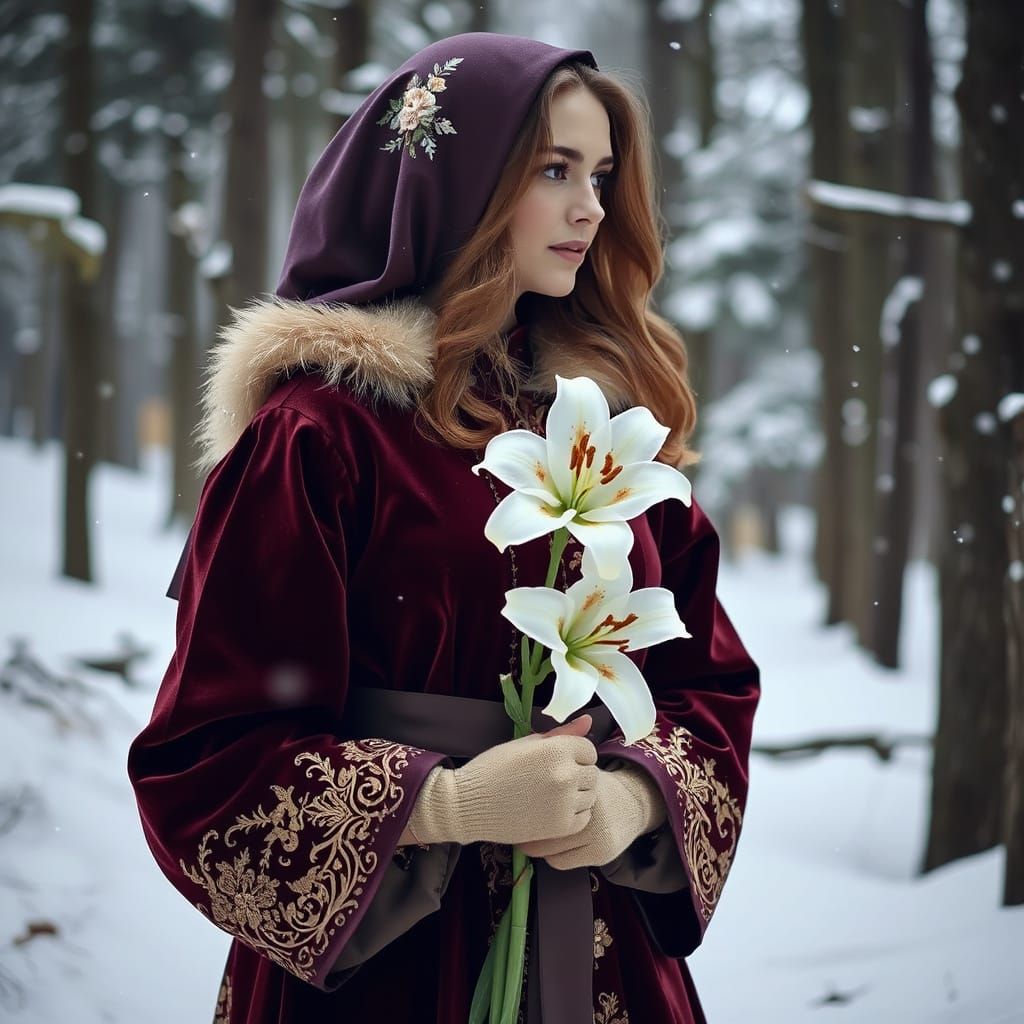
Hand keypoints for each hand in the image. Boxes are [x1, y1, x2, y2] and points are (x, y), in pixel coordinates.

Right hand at [405, 714, 597, 846]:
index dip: (574, 754)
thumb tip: (588, 720)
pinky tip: (552, 810)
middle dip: (577, 774)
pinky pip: (584, 818)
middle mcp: (565, 775)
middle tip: (551, 779)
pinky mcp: (560, 826)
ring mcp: (565, 803)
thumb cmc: (493, 768)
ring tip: (550, 795)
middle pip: (591, 772)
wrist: (467, 804)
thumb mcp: (525, 743)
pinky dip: (573, 815)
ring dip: (576, 795)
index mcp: (557, 750)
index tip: (556, 761)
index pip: (589, 749)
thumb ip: (561, 733)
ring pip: (590, 796)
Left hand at [517, 761, 666, 869]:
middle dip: (526, 826)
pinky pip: (560, 862)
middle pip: (541, 824)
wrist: (633, 803)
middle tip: (518, 824)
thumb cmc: (594, 785)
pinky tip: (551, 845)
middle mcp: (590, 803)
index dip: (523, 802)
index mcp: (580, 776)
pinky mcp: (600, 852)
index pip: (538, 795)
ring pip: (548, 847)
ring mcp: (597, 831)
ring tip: (532, 836)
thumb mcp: (578, 766)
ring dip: (537, 844)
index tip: (516, 805)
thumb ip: (554, 759)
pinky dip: (552, 855)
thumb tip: (516, 763)